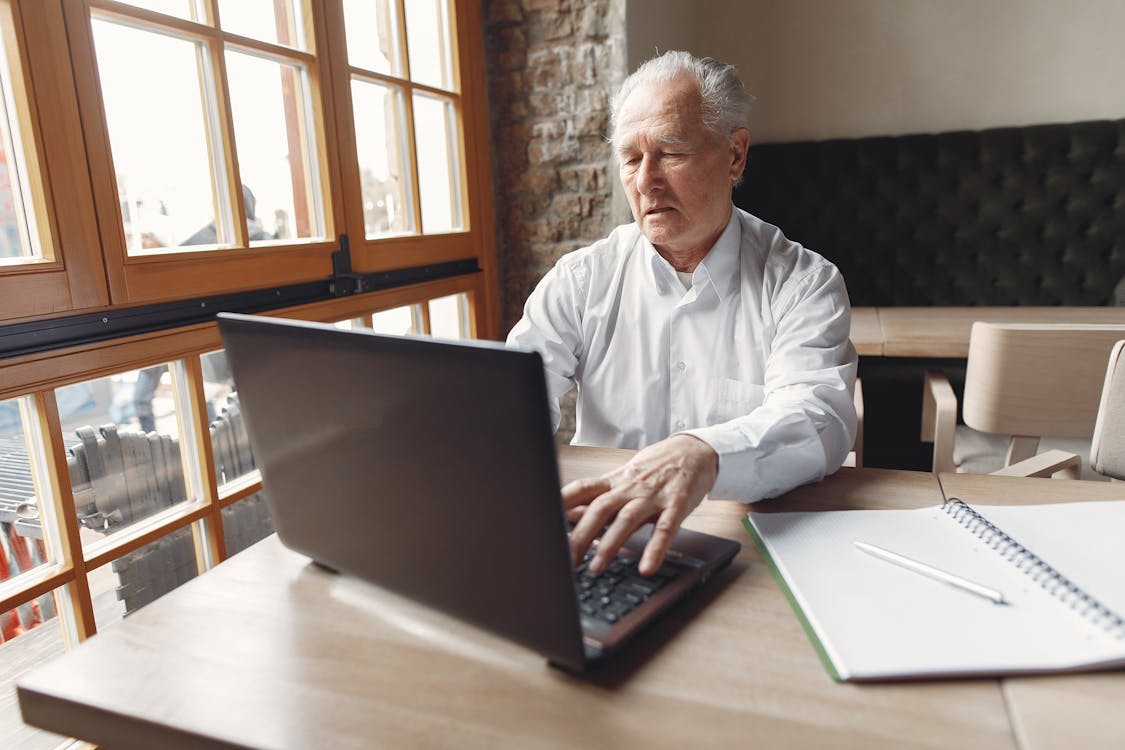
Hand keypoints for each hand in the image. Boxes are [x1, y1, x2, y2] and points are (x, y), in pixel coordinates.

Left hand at [562, 434, 717, 575]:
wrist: (695, 450)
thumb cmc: (656, 468)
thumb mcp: (624, 478)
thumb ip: (598, 497)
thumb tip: (568, 514)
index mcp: (616, 481)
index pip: (583, 489)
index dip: (562, 504)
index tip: (544, 523)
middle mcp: (631, 487)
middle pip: (600, 508)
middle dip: (581, 535)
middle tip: (567, 559)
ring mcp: (654, 495)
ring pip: (627, 519)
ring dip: (610, 544)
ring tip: (596, 567)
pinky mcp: (678, 504)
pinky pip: (666, 529)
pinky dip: (655, 548)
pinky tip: (647, 567)